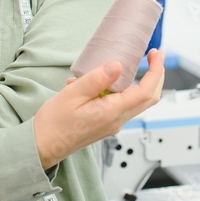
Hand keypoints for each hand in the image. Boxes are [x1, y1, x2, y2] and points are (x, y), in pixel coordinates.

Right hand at [33, 49, 164, 168]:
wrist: (43, 145)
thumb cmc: (54, 123)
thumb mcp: (72, 94)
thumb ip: (97, 80)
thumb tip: (117, 66)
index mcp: (112, 113)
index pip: (146, 92)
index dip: (156, 71)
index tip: (156, 54)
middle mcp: (117, 120)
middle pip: (149, 98)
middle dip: (156, 75)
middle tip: (153, 55)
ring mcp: (113, 123)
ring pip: (138, 102)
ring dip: (142, 81)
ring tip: (134, 62)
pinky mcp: (107, 123)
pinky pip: (123, 104)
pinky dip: (123, 89)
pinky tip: (103, 79)